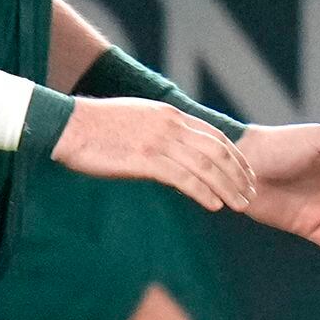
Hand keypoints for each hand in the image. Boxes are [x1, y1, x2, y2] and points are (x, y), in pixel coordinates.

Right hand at [54, 97, 257, 212]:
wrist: (68, 126)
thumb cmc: (96, 126)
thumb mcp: (137, 119)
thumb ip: (160, 131)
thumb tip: (175, 150)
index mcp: (170, 114)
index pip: (215, 136)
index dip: (236, 156)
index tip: (247, 174)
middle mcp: (170, 125)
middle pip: (217, 151)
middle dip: (239, 174)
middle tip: (251, 193)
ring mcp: (159, 141)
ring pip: (206, 166)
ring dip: (227, 187)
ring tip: (240, 205)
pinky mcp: (146, 159)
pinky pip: (184, 178)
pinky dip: (203, 192)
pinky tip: (214, 205)